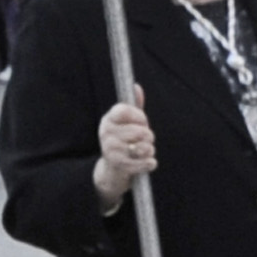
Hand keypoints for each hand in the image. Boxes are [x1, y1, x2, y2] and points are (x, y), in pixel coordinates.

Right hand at [93, 87, 154, 206]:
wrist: (112, 170)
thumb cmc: (124, 142)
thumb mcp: (128, 123)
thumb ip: (135, 107)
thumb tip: (136, 87)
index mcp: (109, 119)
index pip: (125, 110)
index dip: (139, 117)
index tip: (141, 122)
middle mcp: (106, 132)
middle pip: (141, 130)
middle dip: (148, 136)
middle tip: (143, 141)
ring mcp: (111, 148)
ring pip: (144, 146)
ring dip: (150, 150)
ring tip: (144, 151)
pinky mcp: (119, 164)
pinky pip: (145, 162)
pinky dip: (150, 163)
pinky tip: (149, 162)